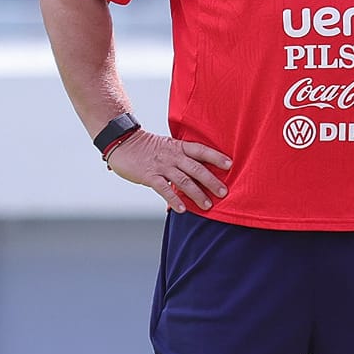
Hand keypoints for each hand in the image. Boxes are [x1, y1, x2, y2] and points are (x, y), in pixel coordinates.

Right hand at [106, 131, 230, 212]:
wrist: (122, 143)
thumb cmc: (148, 148)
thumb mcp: (168, 147)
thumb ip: (183, 158)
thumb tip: (200, 175)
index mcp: (179, 147)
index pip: (201, 150)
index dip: (216, 157)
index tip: (230, 165)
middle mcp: (173, 156)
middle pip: (196, 168)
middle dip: (211, 181)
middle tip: (223, 192)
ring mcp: (161, 166)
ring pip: (183, 181)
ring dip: (196, 194)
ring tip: (207, 206)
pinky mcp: (149, 176)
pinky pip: (164, 189)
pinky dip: (174, 199)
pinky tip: (182, 209)